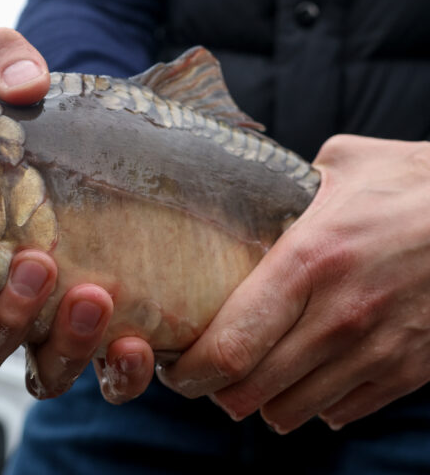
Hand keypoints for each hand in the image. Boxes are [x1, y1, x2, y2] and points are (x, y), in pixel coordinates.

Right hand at [0, 28, 154, 400]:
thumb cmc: (38, 128)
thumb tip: (16, 73)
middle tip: (37, 264)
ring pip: (36, 366)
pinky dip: (116, 372)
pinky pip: (103, 379)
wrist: (107, 156)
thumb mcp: (19, 92)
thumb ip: (5, 66)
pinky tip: (134, 342)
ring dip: (60, 341)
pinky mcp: (100, 335)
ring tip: (94, 294)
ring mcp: (48, 323)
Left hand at [157, 134, 429, 431]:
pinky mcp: (410, 371)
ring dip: (262, 400)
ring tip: (252, 375)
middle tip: (204, 374)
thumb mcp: (339, 168)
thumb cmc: (412, 184)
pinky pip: (340, 412)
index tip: (173, 367)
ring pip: (291, 410)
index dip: (190, 370)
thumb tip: (236, 191)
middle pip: (250, 389)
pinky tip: (305, 375)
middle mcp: (341, 314)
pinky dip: (313, 402)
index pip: (231, 344)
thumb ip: (280, 188)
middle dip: (215, 390)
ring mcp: (378, 349)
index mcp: (310, 260)